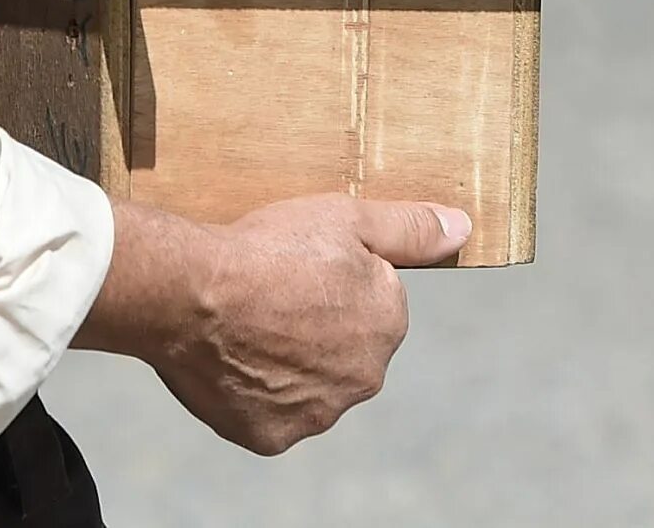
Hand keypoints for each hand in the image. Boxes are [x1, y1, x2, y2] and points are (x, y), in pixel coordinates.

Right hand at [75, 196, 471, 455]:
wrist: (191, 295)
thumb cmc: (267, 250)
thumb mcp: (346, 218)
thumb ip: (410, 229)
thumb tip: (462, 230)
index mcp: (388, 325)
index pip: (375, 304)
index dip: (336, 281)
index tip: (301, 268)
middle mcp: (364, 379)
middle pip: (346, 349)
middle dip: (319, 327)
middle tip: (273, 296)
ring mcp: (317, 413)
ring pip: (311, 384)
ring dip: (290, 363)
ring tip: (249, 326)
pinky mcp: (271, 435)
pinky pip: (272, 413)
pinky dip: (257, 393)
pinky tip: (236, 360)